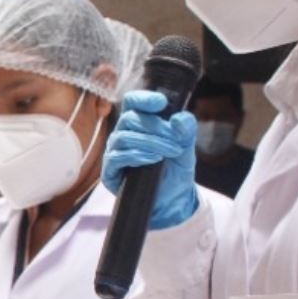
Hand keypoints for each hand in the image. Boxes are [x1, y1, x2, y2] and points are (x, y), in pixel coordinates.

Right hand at [101, 89, 199, 229]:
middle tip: (176, 140)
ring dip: (150, 142)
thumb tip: (179, 118)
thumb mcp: (186, 148)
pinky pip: (117, 157)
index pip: (133, 102)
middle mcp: (123, 134)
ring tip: (169, 152)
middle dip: (156, 127)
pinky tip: (153, 159)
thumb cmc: (175, 170)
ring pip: (124, 137)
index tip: (161, 102)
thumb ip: (187, 130)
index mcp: (139, 123)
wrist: (172, 199)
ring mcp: (115, 152)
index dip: (143, 98)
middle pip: (129, 118)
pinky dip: (137, 155)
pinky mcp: (110, 171)